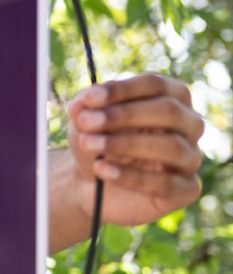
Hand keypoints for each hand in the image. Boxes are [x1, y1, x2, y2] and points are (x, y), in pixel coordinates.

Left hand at [50, 73, 203, 250]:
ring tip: (88, 144)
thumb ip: (84, 106)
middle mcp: (188, 124)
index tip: (90, 98)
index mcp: (168, 97)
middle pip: (169, 111)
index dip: (122, 90)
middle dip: (125, 115)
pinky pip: (167, 183)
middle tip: (87, 122)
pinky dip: (130, 176)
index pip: (155, 84)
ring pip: (172, 146)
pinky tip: (102, 169)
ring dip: (125, 144)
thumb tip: (84, 100)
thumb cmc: (96, 139)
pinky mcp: (186, 189)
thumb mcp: (84, 120)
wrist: (93, 184)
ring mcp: (190, 157)